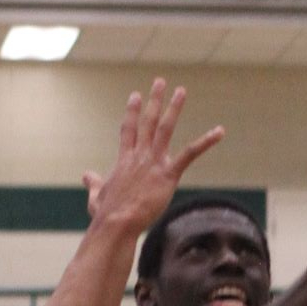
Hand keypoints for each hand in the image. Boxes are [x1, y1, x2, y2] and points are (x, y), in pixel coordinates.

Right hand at [83, 80, 224, 233]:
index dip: (132, 111)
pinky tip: (220, 131)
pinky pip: (189, 154)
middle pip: (147, 122)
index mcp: (124, 160)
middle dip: (154, 100)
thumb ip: (94, 184)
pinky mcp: (168, 174)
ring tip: (181, 91)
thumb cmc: (106, 215)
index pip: (128, 130)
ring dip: (173, 108)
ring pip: (165, 129)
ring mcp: (154, 163)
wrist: (116, 223)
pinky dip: (206, 142)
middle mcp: (139, 156)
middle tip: (160, 82)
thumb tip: (86, 175)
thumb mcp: (97, 196)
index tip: (136, 95)